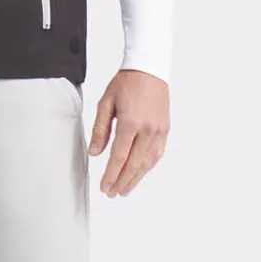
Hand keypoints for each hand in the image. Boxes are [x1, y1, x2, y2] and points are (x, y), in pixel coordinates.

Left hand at [88, 68, 169, 196]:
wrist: (149, 68)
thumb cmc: (126, 82)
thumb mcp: (106, 103)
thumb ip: (100, 130)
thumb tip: (95, 153)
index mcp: (131, 122)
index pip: (119, 157)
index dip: (111, 175)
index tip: (104, 187)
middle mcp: (148, 129)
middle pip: (134, 164)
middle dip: (122, 182)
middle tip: (112, 194)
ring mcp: (159, 130)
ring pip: (148, 162)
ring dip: (136, 178)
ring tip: (125, 190)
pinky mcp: (165, 129)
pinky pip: (157, 153)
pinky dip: (148, 166)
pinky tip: (140, 173)